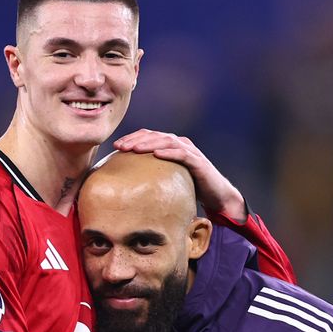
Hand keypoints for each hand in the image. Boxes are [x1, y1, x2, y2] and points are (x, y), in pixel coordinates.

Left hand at [111, 130, 246, 221]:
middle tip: (119, 146)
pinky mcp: (199, 162)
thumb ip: (151, 175)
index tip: (115, 146)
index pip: (148, 136)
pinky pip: (183, 154)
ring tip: (134, 149)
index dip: (131, 138)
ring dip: (149, 143)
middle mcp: (180, 144)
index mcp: (171, 146)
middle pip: (155, 135)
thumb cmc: (189, 188)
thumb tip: (126, 184)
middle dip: (135, 139)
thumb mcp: (167, 179)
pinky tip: (157, 154)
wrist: (217, 196)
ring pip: (167, 141)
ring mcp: (190, 151)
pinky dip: (169, 152)